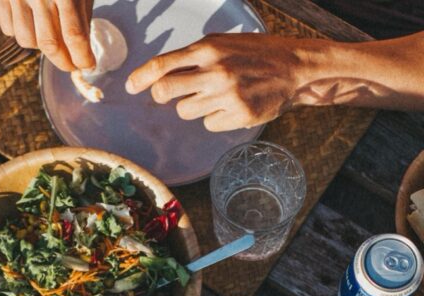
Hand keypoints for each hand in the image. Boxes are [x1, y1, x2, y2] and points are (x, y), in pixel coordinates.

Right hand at [0, 0, 95, 71]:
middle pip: (50, 45)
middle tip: (72, 66)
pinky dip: (22, 32)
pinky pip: (9, 30)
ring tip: (51, 35)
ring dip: (41, 45)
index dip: (82, 56)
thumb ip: (82, 11)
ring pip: (28, 41)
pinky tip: (32, 22)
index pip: (74, 35)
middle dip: (63, 62)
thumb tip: (83, 45)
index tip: (88, 65)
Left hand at [125, 33, 308, 131]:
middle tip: (168, 94)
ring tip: (214, 94)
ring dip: (192, 106)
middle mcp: (215, 71)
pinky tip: (230, 106)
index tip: (129, 86)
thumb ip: (191, 57)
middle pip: (164, 92)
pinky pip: (207, 124)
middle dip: (160, 95)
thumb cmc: (253, 53)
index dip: (140, 78)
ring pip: (185, 111)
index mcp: (208, 49)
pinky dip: (214, 118)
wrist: (294, 67)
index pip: (162, 65)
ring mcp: (227, 95)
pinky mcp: (238, 115)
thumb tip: (156, 75)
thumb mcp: (221, 44)